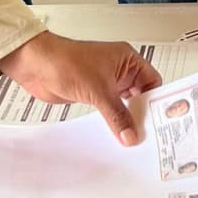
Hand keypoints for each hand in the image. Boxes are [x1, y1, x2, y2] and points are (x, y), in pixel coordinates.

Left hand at [0, 32, 161, 144]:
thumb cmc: (66, 61)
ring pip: (124, 104)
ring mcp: (105, 83)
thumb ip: (117, 115)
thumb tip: (131, 133)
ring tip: (133, 137)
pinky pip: (109, 111)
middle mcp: (119, 71)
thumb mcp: (99, 90)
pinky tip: (115, 134)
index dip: (158, 99)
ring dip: (126, 119)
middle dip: (143, 113)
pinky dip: (113, 122)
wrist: (36, 65)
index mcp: (127, 60)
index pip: (152, 81)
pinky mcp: (92, 94)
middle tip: (148, 133)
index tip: (162, 119)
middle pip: (140, 95)